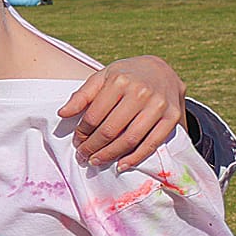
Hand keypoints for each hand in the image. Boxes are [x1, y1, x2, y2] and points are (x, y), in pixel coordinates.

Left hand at [59, 56, 185, 169]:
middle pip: (111, 130)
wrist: (162, 70)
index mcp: (120, 81)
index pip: (95, 115)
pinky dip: (135, 157)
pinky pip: (152, 143)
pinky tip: (121, 165)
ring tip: (97, 161)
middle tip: (83, 156)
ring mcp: (159, 105)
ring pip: (130, 139)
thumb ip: (82, 95)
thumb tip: (63, 113)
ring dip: (110, 154)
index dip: (82, 132)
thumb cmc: (126, 76)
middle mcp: (141, 92)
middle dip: (93, 146)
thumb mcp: (102, 77)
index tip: (77, 141)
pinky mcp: (172, 117)